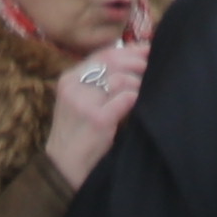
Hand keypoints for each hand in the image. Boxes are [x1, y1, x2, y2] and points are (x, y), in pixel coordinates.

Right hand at [40, 34, 146, 185]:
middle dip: (138, 62)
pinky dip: (137, 97)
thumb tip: (133, 57)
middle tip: (153, 66)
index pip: (103, 54)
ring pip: (121, 79)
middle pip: (113, 62)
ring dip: (140, 82)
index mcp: (69, 79)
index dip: (129, 50)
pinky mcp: (97, 120)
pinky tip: (143, 101)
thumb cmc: (78, 134)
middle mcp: (73, 86)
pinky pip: (126, 98)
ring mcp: (84, 103)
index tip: (148, 49)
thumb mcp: (79, 102)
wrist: (63, 167)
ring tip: (149, 87)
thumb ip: (98, 81)